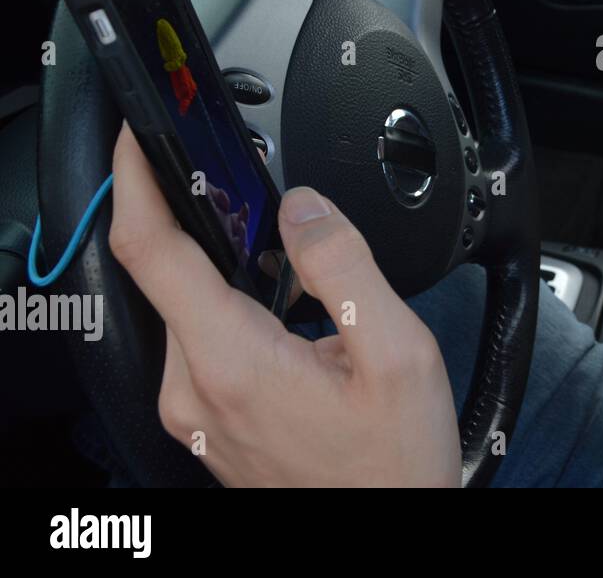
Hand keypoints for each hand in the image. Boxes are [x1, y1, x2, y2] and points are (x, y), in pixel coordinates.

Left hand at [108, 123, 461, 486]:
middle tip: (268, 205)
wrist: (386, 530)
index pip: (152, 249)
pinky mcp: (207, 422)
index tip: (143, 137)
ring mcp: (195, 410)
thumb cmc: (393, 463)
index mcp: (233, 361)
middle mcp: (194, 389)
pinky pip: (202, 342)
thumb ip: (344, 265)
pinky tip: (291, 322)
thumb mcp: (398, 352)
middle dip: (209, 224)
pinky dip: (235, 309)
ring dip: (230, 271)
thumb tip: (302, 208)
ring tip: (300, 279)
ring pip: (189, 307)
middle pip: (170, 273)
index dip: (139, 180)